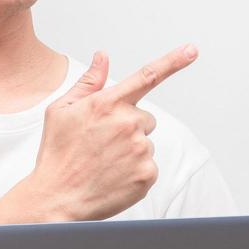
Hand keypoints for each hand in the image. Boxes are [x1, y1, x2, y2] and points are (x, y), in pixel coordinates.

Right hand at [26, 45, 198, 221]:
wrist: (56, 198)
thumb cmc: (56, 154)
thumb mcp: (60, 110)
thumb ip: (88, 82)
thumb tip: (102, 57)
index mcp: (108, 103)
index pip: (147, 76)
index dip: (174, 61)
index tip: (192, 50)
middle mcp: (128, 123)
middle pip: (145, 119)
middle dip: (129, 127)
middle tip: (102, 144)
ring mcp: (140, 150)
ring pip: (146, 143)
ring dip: (131, 151)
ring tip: (104, 163)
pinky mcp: (147, 174)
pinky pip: (149, 166)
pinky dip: (134, 172)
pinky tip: (113, 177)